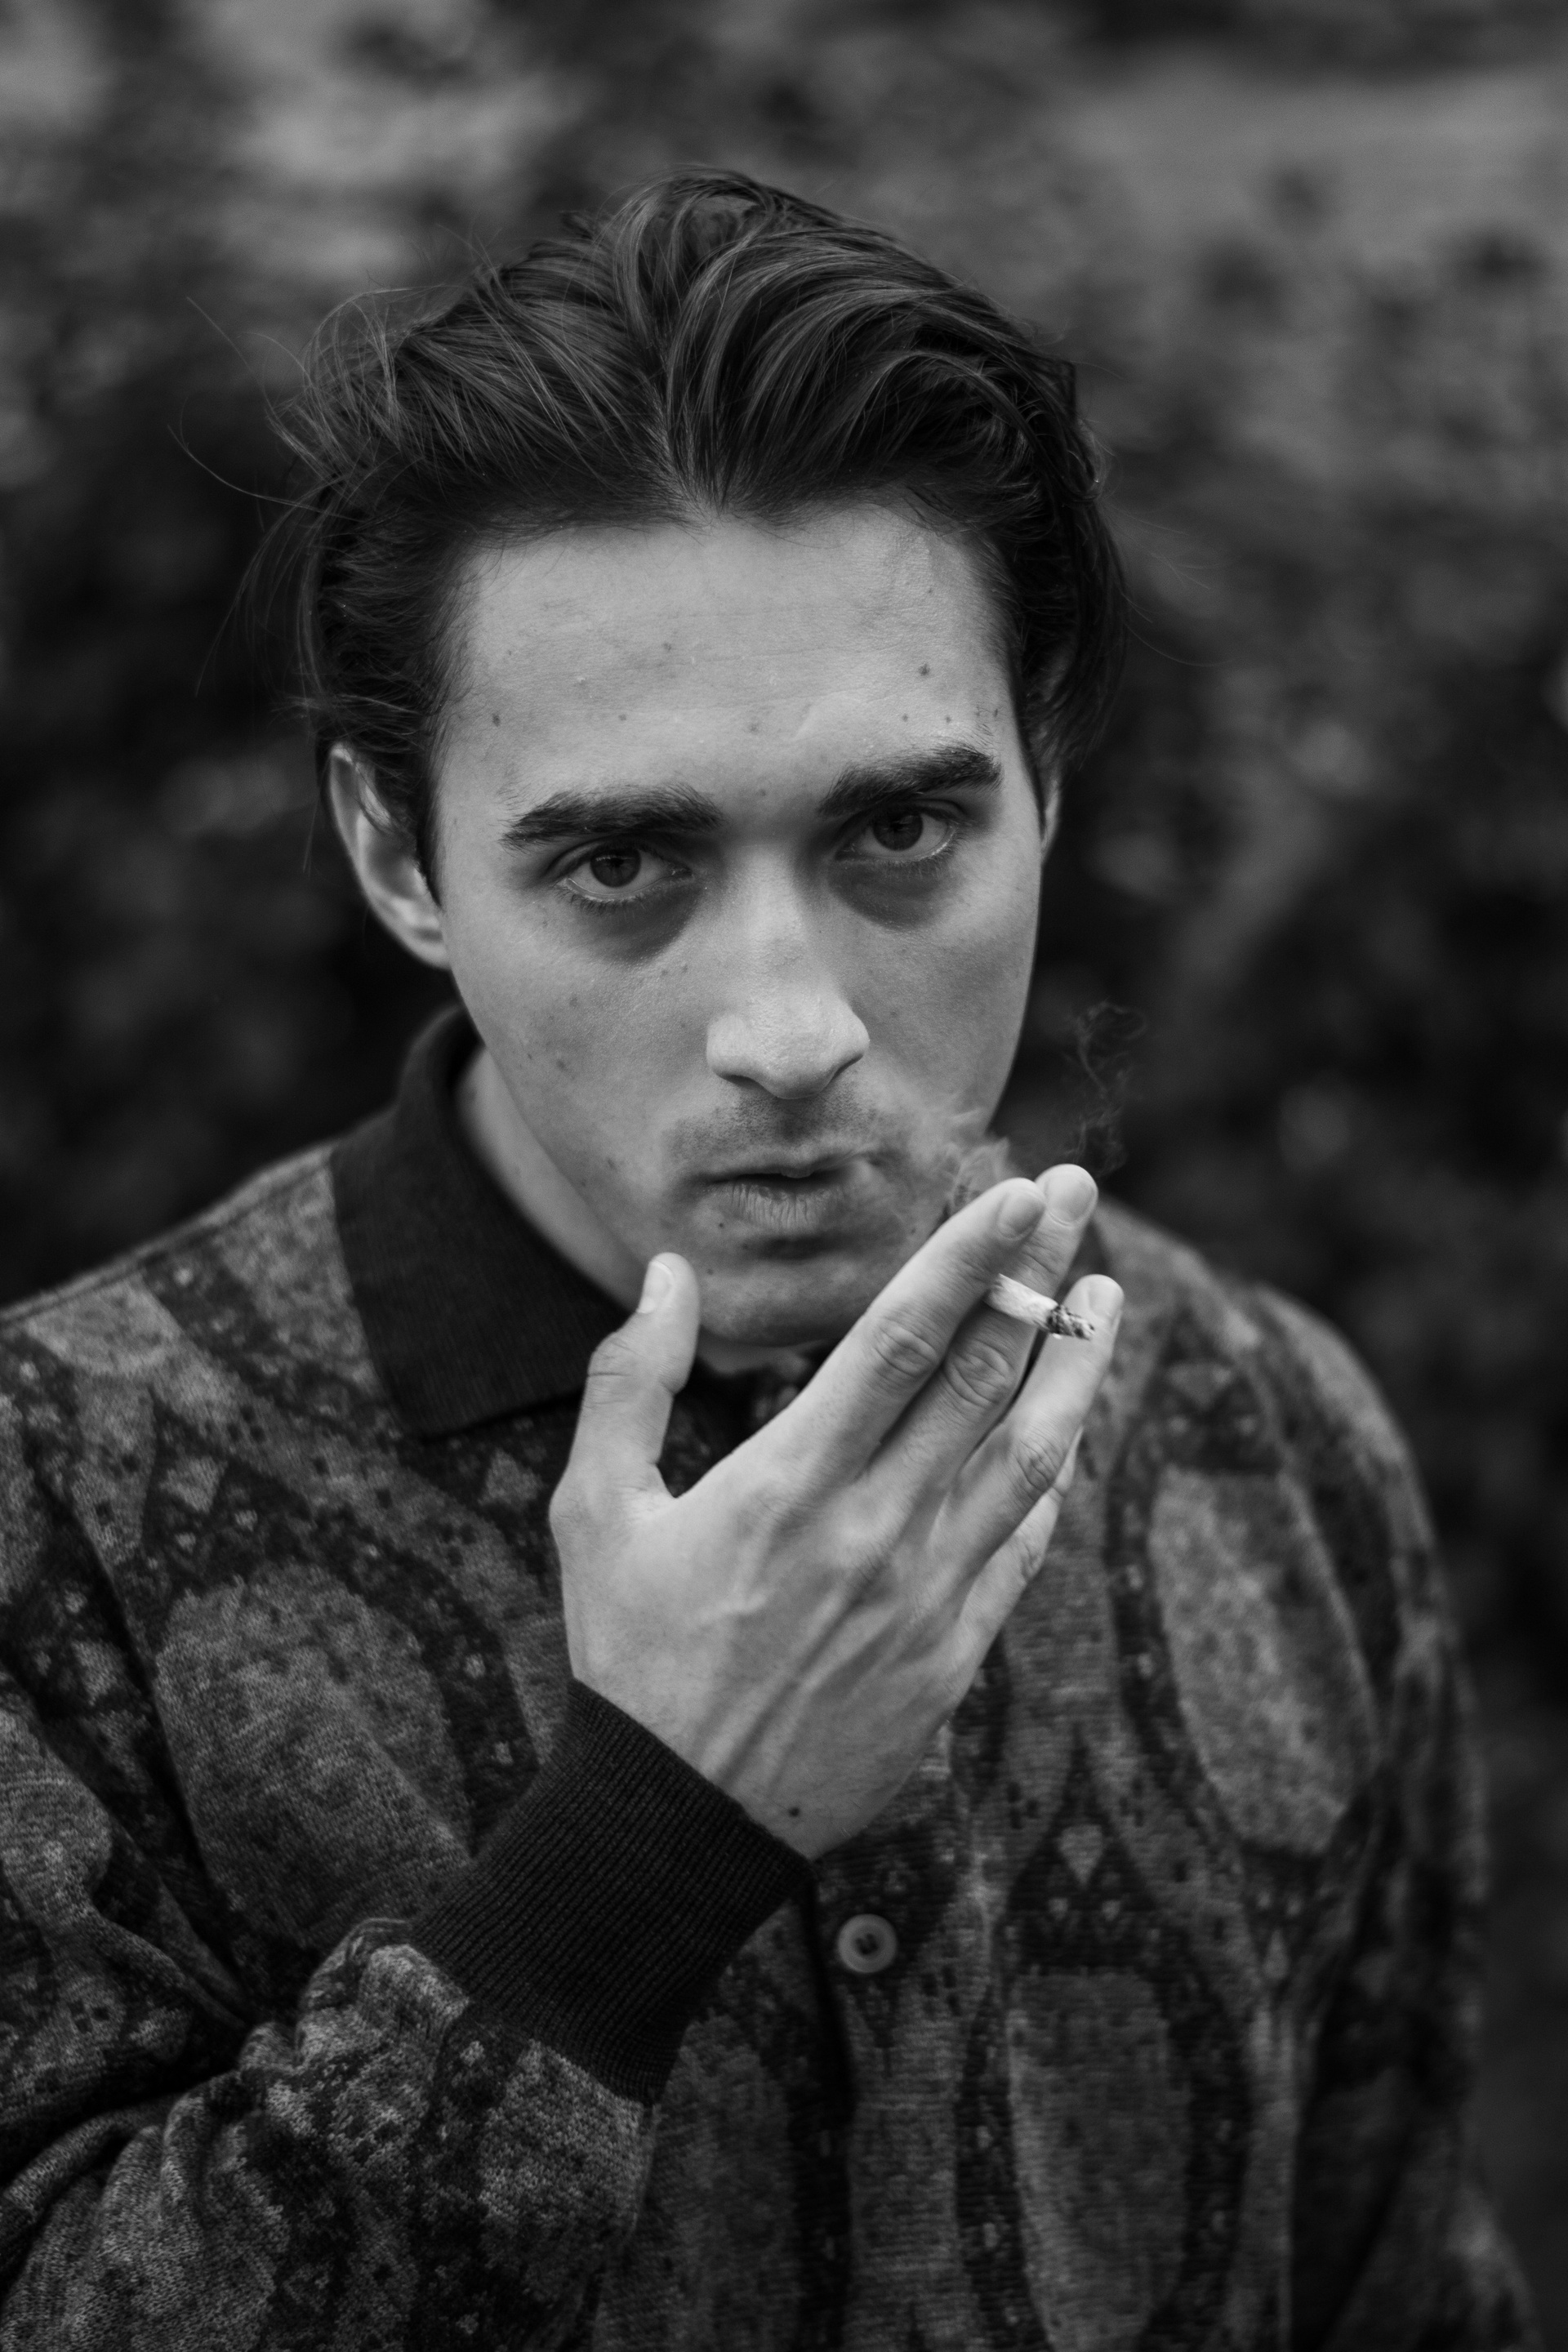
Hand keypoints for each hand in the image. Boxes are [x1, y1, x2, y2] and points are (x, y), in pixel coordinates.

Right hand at [550, 1168, 1121, 1856]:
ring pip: (1028, 1458)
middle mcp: (873, 1531)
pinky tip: (1063, 1429)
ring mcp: (926, 1597)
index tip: (1012, 1192)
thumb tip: (664, 1272)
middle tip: (1072, 1195)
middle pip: (981, 1376)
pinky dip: (1047, 1478)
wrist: (676, 1824)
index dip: (965, 1257)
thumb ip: (631, 1383)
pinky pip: (1021, 1548)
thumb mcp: (595, 1512)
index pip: (900, 1340)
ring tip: (1106, 1293)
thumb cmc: (628, 1656)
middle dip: (1035, 1274)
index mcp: (787, 1484)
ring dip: (1075, 1368)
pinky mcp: (952, 1657)